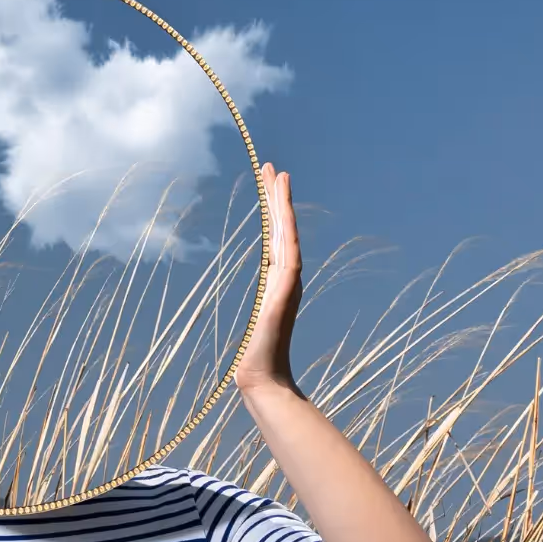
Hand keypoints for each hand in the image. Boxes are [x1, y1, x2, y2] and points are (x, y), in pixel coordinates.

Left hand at [233, 161, 300, 393]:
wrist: (260, 376)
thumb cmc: (256, 354)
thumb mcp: (254, 322)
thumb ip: (258, 311)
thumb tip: (253, 311)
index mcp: (279, 280)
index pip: (276, 236)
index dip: (274, 209)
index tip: (270, 182)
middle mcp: (288, 276)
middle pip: (282, 227)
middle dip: (276, 195)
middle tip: (270, 165)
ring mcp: (290, 282)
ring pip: (287, 233)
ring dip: (282, 204)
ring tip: (277, 175)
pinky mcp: (287, 291)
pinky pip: (289, 253)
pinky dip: (289, 231)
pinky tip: (284, 212)